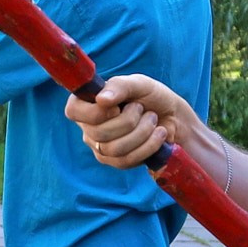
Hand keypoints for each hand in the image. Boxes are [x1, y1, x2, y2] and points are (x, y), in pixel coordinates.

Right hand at [64, 75, 201, 168]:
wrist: (174, 118)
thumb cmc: (152, 97)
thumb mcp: (139, 84)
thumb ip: (120, 86)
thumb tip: (101, 99)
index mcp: (87, 103)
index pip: (73, 111)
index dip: (96, 112)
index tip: (117, 106)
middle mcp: (89, 127)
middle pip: (98, 133)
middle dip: (129, 120)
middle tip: (142, 109)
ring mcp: (101, 147)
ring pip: (114, 148)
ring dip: (142, 132)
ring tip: (153, 120)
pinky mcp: (117, 162)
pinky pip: (126, 160)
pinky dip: (149, 145)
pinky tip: (158, 134)